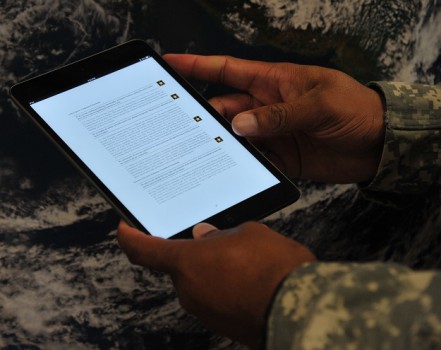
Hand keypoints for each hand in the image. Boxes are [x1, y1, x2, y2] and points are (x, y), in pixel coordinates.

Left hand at [117, 221, 315, 347]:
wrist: (300, 308)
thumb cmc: (272, 266)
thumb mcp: (247, 234)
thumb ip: (219, 235)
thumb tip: (205, 236)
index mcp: (187, 262)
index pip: (143, 250)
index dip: (130, 237)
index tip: (125, 227)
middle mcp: (188, 289)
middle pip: (179, 264)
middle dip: (195, 251)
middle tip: (220, 239)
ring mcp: (204, 310)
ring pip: (199, 280)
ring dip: (213, 268)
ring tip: (244, 257)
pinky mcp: (221, 323)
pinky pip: (214, 296)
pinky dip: (224, 284)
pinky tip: (248, 276)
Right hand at [163, 54, 385, 183]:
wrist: (380, 145)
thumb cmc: (355, 110)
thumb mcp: (318, 104)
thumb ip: (279, 115)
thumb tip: (241, 126)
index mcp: (273, 82)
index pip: (227, 70)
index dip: (198, 66)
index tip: (170, 64)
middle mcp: (267, 107)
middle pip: (224, 110)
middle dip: (203, 117)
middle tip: (181, 129)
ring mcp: (272, 134)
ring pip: (235, 138)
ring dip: (221, 145)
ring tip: (200, 154)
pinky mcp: (280, 158)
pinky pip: (253, 162)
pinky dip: (241, 167)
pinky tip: (230, 172)